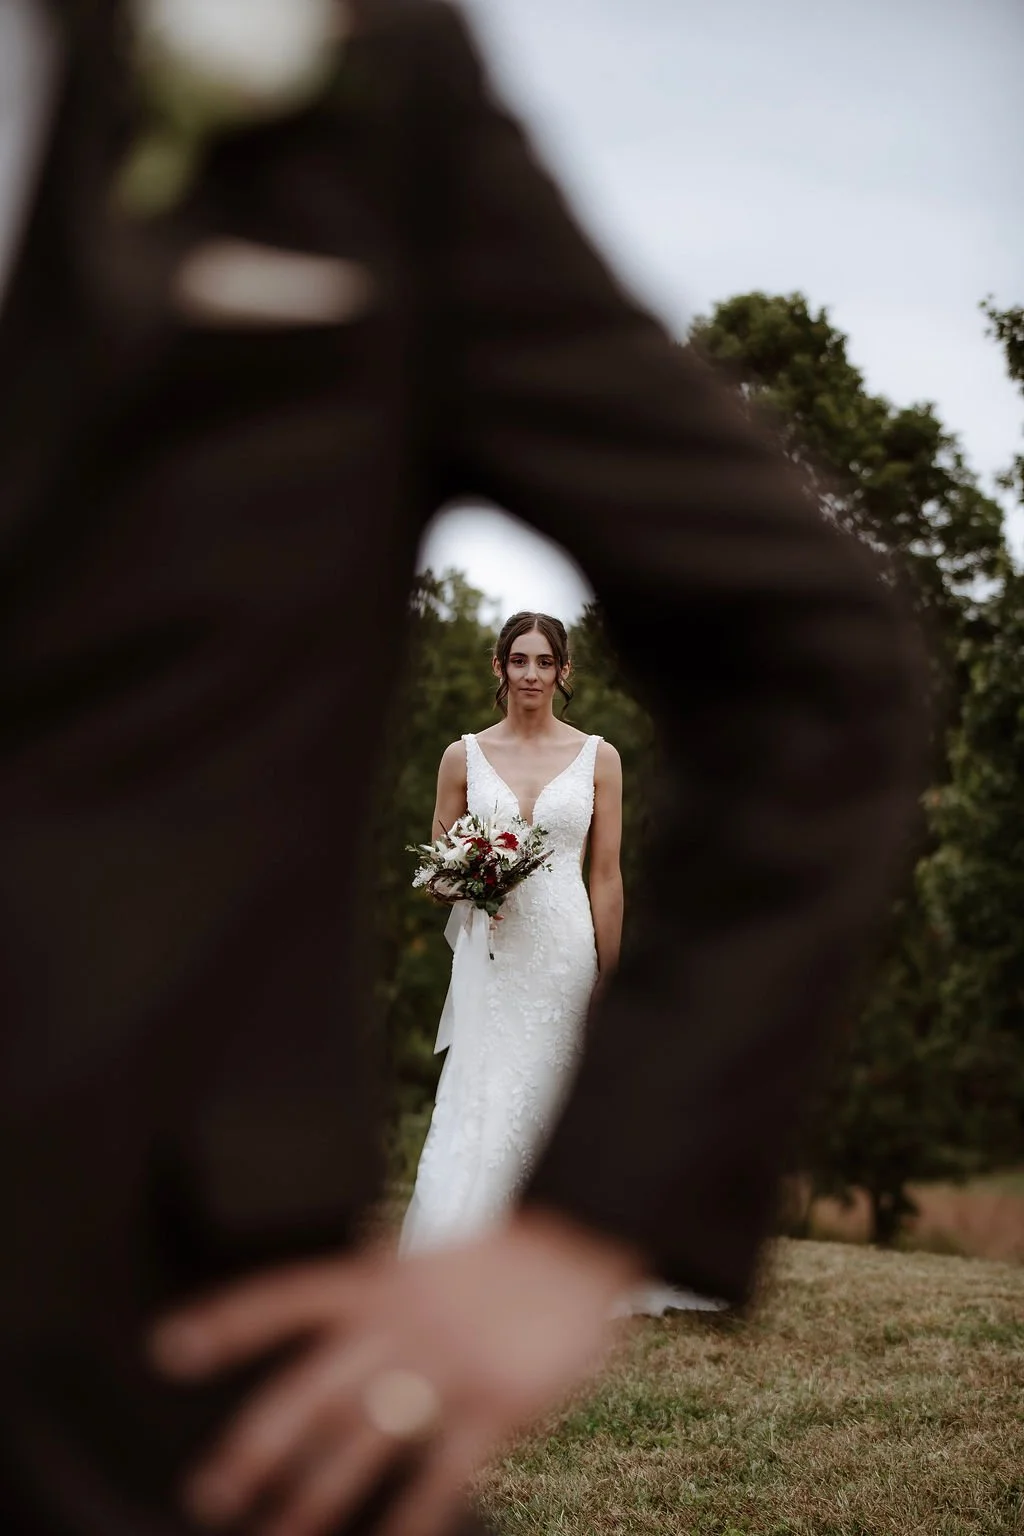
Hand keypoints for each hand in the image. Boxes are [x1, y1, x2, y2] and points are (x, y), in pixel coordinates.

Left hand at [149, 1208, 645, 1535]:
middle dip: (256, 1446)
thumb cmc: (507, 1251)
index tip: (171, 1349)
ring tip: (278, 1535)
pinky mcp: (498, 1403)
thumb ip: (381, 1278)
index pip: (290, 1296)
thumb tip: (332, 1299)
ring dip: (313, 1497)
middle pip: (313, 1391)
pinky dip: (413, 1519)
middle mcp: (404, 1320)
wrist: (586, 1236)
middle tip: (211, 1491)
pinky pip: (443, 1475)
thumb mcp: (432, 1249)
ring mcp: (449, 1363)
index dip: (230, 1322)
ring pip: (363, 1442)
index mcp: (382, 1277)